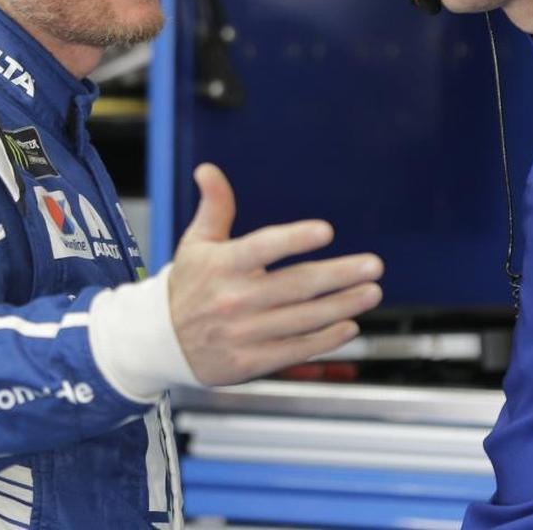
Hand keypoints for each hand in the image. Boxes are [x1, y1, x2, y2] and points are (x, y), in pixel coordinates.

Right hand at [169, 163, 383, 385]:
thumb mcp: (196, 243)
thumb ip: (214, 206)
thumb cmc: (187, 285)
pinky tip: (348, 326)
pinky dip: (325, 340)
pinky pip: (294, 350)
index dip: (294, 239)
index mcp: (223, 265)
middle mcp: (234, 299)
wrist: (159, 341)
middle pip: (295, 286)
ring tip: (370, 292)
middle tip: (373, 266)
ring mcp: (243, 333)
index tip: (326, 231)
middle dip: (339, 276)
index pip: (263, 248)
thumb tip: (209, 170)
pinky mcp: (249, 361)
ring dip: (342, 306)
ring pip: (302, 319)